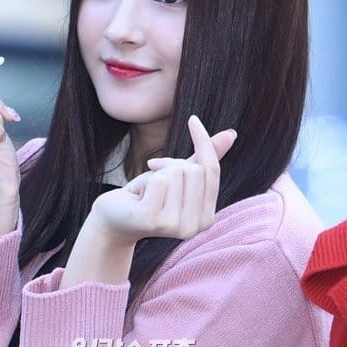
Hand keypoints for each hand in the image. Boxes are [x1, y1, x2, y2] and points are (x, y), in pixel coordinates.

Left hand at [90, 116, 236, 246]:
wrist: (114, 219)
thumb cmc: (148, 195)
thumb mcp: (178, 175)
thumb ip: (204, 158)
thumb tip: (231, 133)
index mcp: (207, 217)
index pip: (212, 169)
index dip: (203, 141)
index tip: (192, 119)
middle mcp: (196, 227)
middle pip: (193, 170)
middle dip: (171, 165)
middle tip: (155, 178)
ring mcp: (175, 226)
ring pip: (175, 173)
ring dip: (156, 175)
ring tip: (146, 191)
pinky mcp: (152, 221)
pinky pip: (158, 181)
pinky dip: (144, 181)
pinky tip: (138, 197)